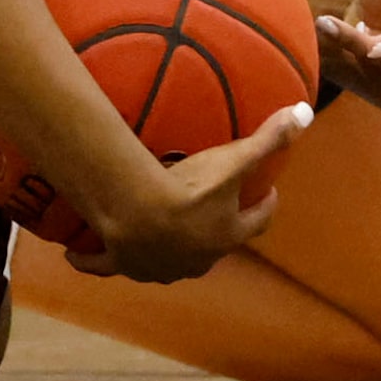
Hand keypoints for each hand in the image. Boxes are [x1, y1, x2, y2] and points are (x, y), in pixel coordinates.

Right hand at [68, 101, 304, 283]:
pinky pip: (103, 266)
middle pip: (214, 246)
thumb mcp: (235, 160)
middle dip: (215, 231)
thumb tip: (306, 113)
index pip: (257, 222)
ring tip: (157, 233)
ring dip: (165, 250)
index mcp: (226, 234)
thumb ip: (269, 137)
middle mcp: (198, 258)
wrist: (141, 215)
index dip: (264, 207)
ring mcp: (160, 267)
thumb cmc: (192, 189)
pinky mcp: (122, 265)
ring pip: (167, 261)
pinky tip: (74, 259)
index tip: (267, 193)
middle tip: (210, 209)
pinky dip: (90, 264)